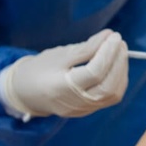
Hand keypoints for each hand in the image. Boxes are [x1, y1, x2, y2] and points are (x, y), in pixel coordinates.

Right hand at [0, 29, 128, 119]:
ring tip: (119, 50)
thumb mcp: (60, 55)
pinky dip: (118, 80)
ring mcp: (83, 110)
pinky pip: (110, 97)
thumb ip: (86, 47)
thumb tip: (109, 36)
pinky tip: (116, 64)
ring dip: (121, 70)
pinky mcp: (88, 110)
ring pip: (113, 94)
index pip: (94, 72)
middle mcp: (75, 103)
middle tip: (119, 41)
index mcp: (62, 88)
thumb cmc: (39, 70)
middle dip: (118, 61)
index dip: (108, 52)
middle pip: (108, 86)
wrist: (25, 93)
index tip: (114, 35)